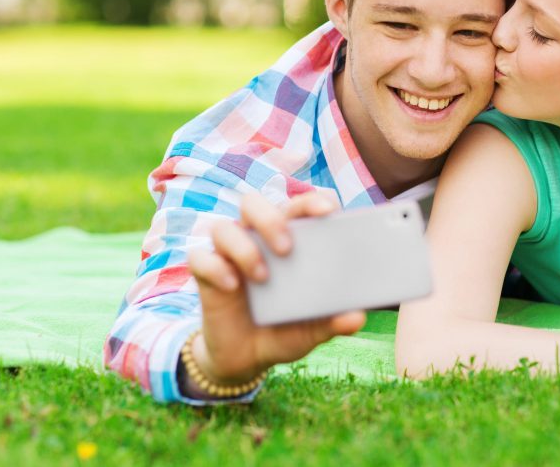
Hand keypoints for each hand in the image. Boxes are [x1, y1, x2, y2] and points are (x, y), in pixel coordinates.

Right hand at [185, 190, 365, 393]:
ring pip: (224, 227)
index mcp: (288, 239)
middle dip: (271, 219)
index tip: (329, 210)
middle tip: (288, 247)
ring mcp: (228, 255)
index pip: (298, 206)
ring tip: (263, 276)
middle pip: (254, 204)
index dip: (312, 200)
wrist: (246, 359)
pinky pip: (200, 259)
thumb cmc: (284, 330)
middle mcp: (256, 239)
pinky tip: (233, 286)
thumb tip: (359, 316)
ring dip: (244, 247)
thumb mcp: (312, 330)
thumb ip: (333, 321)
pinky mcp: (205, 275)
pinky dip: (216, 269)